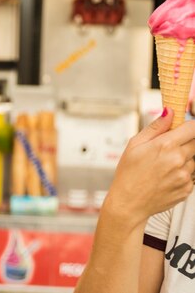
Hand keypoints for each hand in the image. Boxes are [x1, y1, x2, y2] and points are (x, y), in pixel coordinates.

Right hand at [103, 107, 194, 226]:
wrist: (129, 203)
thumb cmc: (128, 173)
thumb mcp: (134, 145)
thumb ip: (155, 127)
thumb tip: (169, 111)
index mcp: (165, 146)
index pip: (192, 128)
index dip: (189, 126)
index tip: (183, 128)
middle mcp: (179, 160)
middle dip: (186, 142)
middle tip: (169, 148)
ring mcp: (185, 176)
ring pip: (194, 159)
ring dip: (184, 159)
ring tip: (164, 166)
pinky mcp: (188, 189)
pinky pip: (192, 175)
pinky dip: (182, 173)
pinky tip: (166, 177)